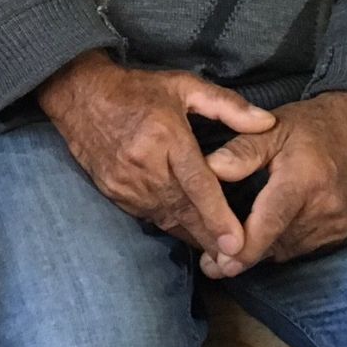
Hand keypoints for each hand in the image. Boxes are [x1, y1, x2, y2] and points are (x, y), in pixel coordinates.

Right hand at [37, 51, 275, 255]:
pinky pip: (147, 215)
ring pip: (166, 218)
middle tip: (236, 260)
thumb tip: (266, 123)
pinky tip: (186, 230)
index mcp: (165, 135)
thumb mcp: (184, 86)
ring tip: (217, 253)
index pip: (198, 184)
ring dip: (191, 235)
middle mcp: (144, 163)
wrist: (79, 94)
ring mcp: (125, 181)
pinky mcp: (113, 190)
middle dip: (210, 237)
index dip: (218, 216)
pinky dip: (169, 224)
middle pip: (184, 210)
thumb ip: (227, 105)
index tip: (237, 242)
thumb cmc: (136, 89)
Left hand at [199, 91, 346, 277]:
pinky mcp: (341, 234)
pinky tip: (258, 238)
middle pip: (276, 242)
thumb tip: (208, 170)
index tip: (222, 264)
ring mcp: (335, 225)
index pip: (273, 220)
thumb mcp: (270, 129)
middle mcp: (324, 208)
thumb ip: (240, 152)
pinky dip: (277, 246)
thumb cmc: (309, 127)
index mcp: (304, 179)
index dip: (247, 246)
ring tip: (226, 250)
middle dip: (242, 255)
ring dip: (259, 252)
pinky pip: (299, 248)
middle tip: (207, 263)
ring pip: (286, 250)